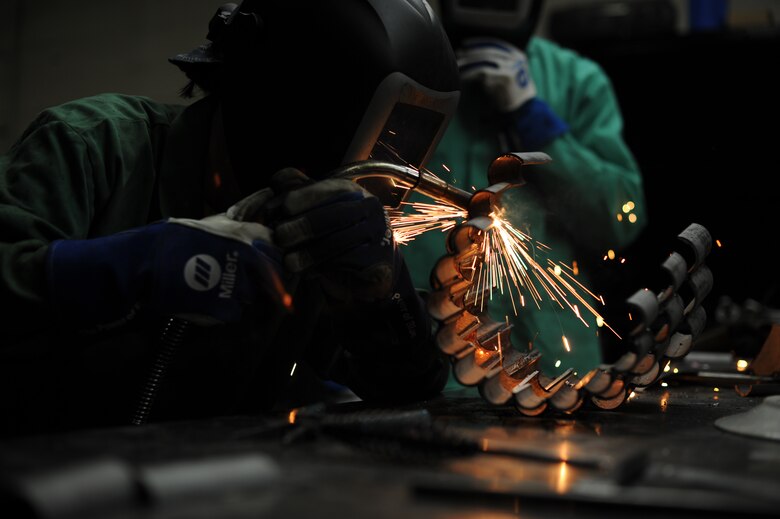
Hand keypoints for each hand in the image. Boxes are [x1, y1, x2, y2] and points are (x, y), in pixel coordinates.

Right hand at [47, 207, 286, 328]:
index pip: (278, 252)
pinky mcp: (226, 309)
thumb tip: (255, 231)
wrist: (145, 263)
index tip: (268, 265)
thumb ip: (235, 230)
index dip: (273, 259)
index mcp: (246, 237)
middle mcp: (248, 261)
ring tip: (213, 287)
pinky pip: (234, 312)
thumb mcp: (208, 224)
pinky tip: (205, 299)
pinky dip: (223, 309)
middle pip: (271, 277)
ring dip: (239, 294)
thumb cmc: (171, 239)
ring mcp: (239, 286)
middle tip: (239, 279)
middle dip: (261, 280)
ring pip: (251, 295)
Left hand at [270, 168, 395, 303]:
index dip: (302, 195)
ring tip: (288, 262)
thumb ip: (297, 198)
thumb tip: (273, 188)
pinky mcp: (378, 260)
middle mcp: (367, 207)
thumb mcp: (317, 213)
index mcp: (350, 191)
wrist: (370, 270)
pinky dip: (324, 268)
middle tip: (279, 236)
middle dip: (303, 225)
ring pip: (339, 241)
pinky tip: (308, 273)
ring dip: (309, 253)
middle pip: (334, 214)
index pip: (328, 187)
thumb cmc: (335, 237)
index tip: (279, 209)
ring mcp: (377, 233)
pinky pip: (347, 262)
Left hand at [457, 37, 536, 111]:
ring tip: (458, 65)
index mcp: (516, 55)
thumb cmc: (509, 95)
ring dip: (470, 62)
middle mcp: (516, 58)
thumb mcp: (501, 75)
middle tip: (458, 54)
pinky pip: (485, 71)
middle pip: (489, 51)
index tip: (465, 44)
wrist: (523, 110)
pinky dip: (473, 73)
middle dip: (472, 52)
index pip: (495, 44)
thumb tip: (469, 58)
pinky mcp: (508, 76)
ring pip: (486, 59)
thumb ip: (491, 66)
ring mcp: (513, 66)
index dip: (479, 43)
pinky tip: (463, 76)